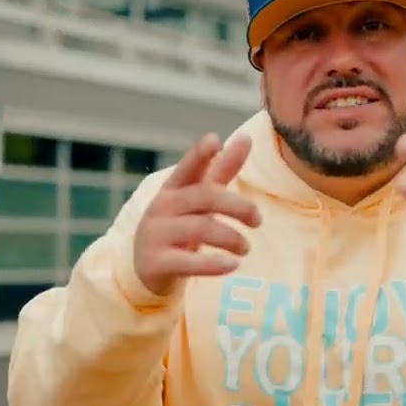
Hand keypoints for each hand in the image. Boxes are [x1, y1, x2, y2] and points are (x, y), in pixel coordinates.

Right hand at [134, 133, 260, 296]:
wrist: (147, 269)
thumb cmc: (180, 225)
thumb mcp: (198, 198)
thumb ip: (222, 170)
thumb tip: (246, 137)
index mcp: (173, 189)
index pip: (188, 168)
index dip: (199, 155)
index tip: (214, 140)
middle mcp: (162, 207)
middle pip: (204, 198)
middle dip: (237, 206)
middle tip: (258, 220)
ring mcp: (156, 235)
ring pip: (200, 228)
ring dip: (231, 238)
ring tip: (246, 248)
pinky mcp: (155, 263)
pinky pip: (188, 262)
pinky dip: (213, 264)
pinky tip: (232, 265)